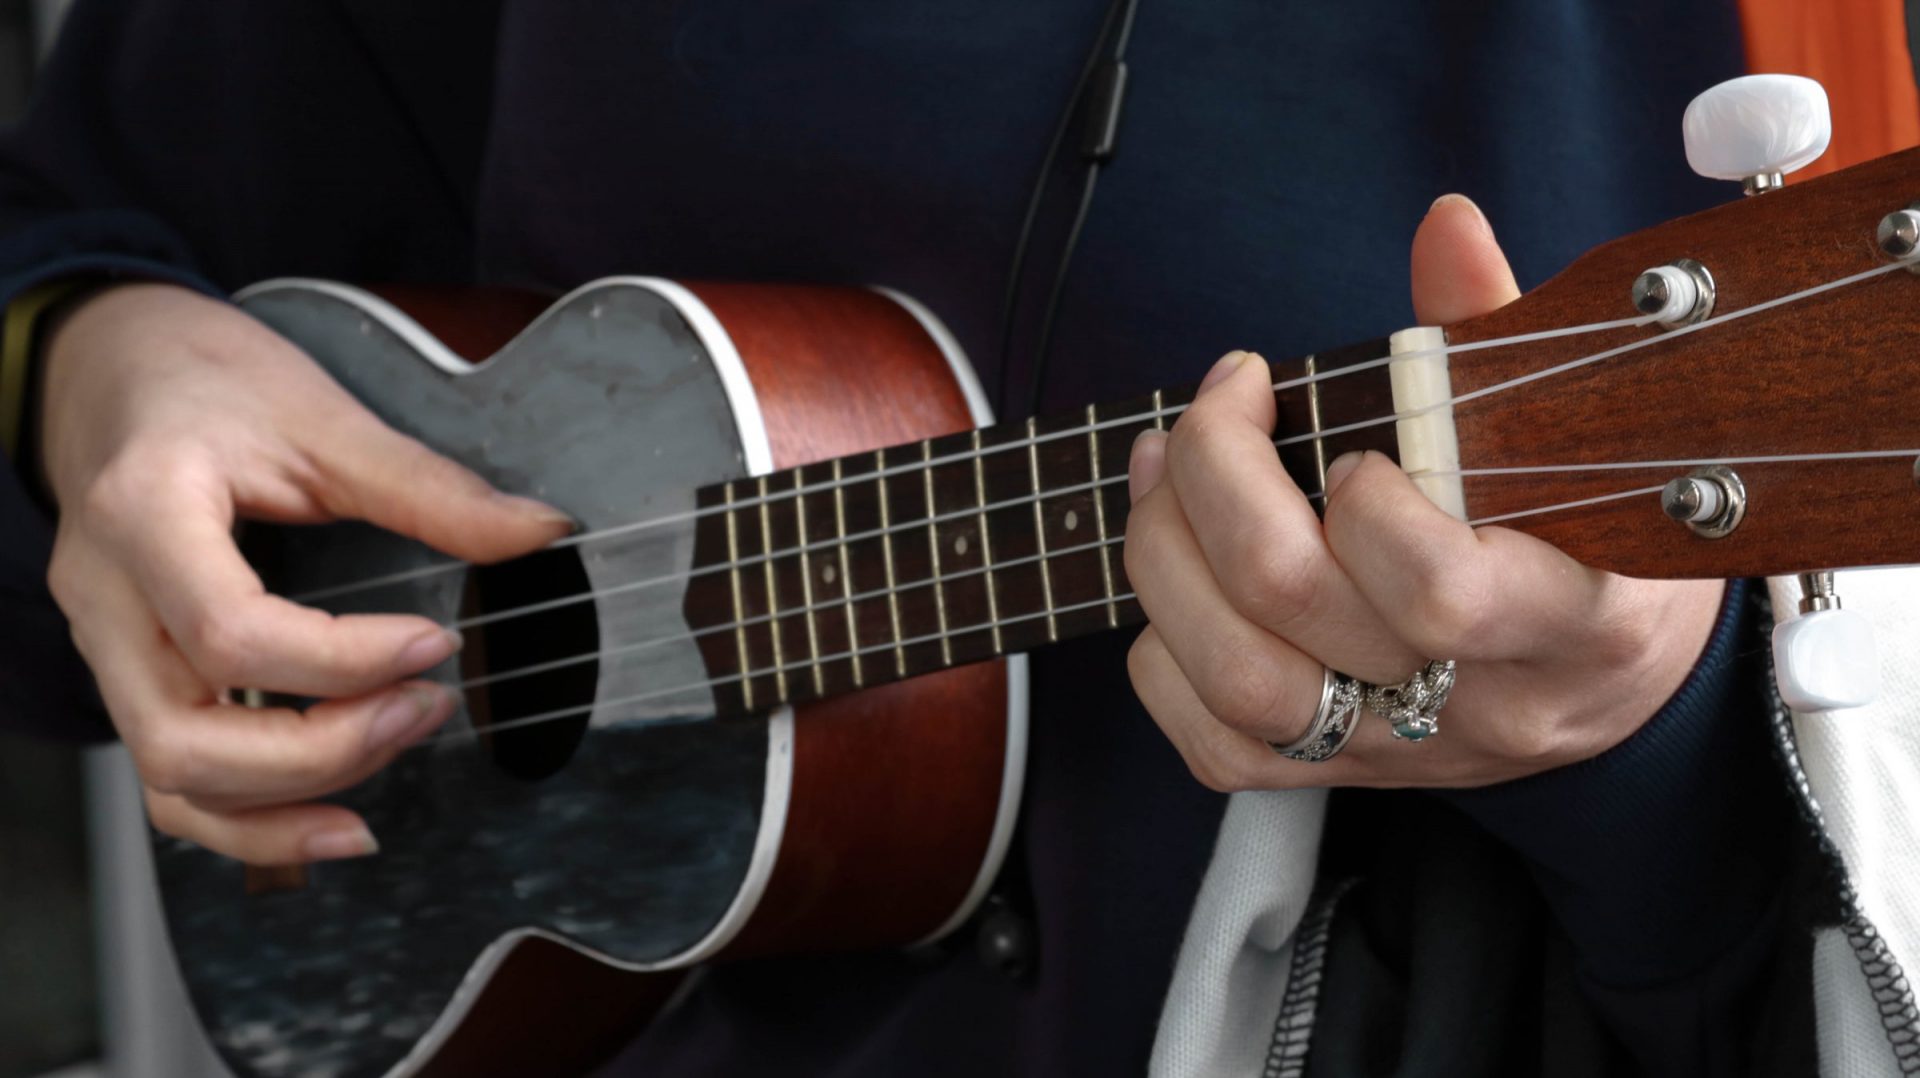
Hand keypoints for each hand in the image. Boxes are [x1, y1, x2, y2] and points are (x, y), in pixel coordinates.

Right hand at [39, 283, 570, 862]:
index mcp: (145, 513)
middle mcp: (106, 596)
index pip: (232, 634)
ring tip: (397, 744)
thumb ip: (429, 488)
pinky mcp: (127, 674)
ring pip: (173, 781)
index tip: (435, 644)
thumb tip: (537, 532)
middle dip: (323, 750)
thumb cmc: (205, 381)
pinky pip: (171, 781)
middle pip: (185, 739)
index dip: (347, 661)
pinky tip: (335, 817)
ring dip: (293, 797)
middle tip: (425, 708)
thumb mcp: (323, 415)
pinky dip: (251, 819)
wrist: (112, 366)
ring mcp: (104, 646)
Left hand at [1123, 195, 1723, 789]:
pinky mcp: (1340, 777)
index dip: (1365, 504)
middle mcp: (1481, 700)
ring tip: (1163, 469)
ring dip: (1164, 558)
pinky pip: (1214, 747)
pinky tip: (1179, 581)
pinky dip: (1162, 656)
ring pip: (1240, 684)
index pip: (1443, 592)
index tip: (1347, 440)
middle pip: (1297, 609)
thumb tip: (1443, 225)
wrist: (1620, 689)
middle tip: (1216, 408)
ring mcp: (1403, 751)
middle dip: (1216, 481)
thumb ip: (1503, 336)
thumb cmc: (1604, 541)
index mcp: (1574, 618)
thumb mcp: (1592, 442)